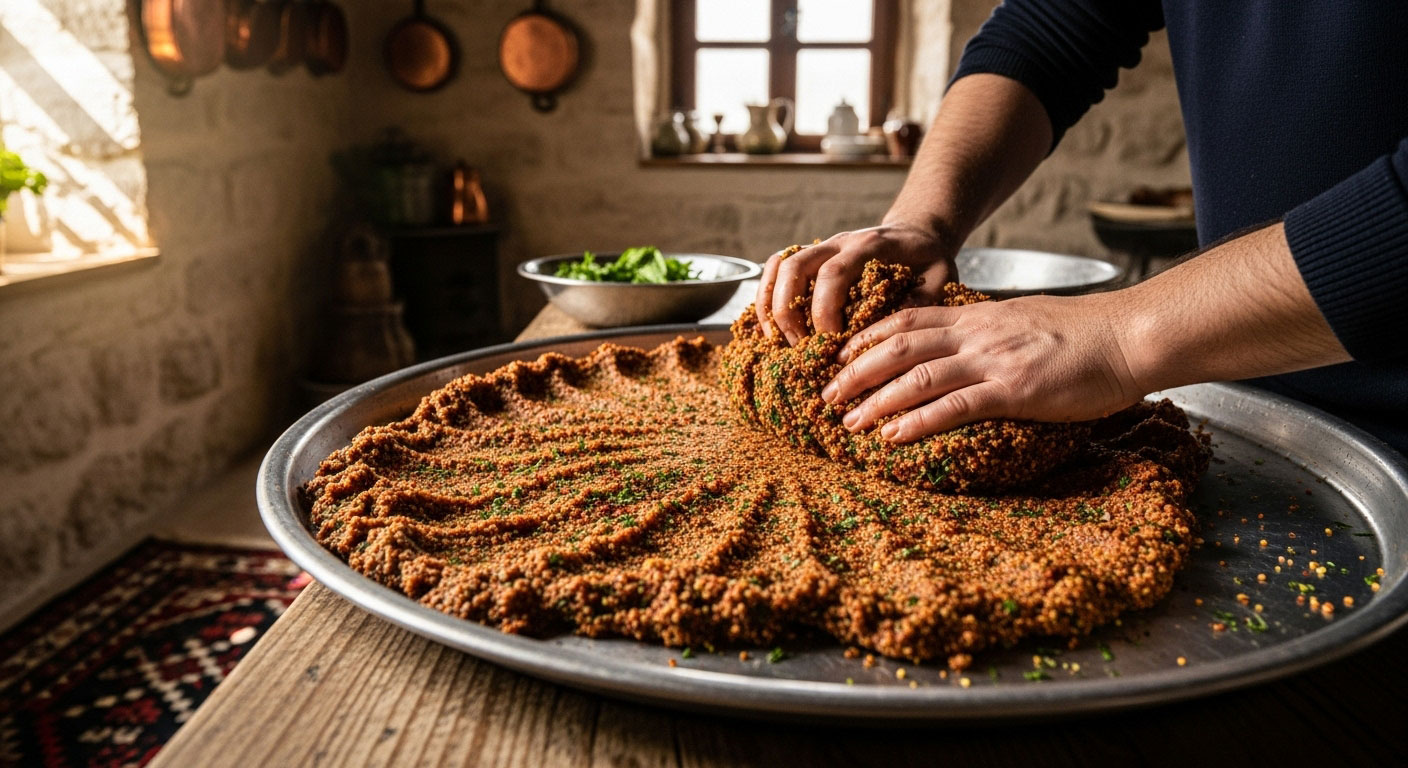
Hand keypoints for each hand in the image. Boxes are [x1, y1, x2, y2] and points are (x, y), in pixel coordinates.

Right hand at [753, 221, 958, 344]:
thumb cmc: (928, 260)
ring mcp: (821, 248)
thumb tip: (890, 332)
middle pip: (795, 267)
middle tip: (797, 347)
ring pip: (779, 265)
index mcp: (870, 246)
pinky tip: (769, 329)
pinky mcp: (811, 258)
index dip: (824, 310)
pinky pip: (776, 269)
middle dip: (788, 310)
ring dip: (770, 304)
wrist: (918, 233)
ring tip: (778, 342)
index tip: (828, 343)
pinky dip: (765, 297)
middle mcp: (839, 243)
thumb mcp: (940, 277)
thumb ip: (922, 300)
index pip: (834, 274)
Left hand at [819, 294, 1144, 441]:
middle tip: (826, 395)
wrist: (1129, 336)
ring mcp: (993, 362)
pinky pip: (954, 406)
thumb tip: (968, 349)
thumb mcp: (1026, 321)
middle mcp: (977, 334)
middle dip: (856, 372)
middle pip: (898, 346)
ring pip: (917, 376)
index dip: (867, 337)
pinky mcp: (1013, 392)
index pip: (907, 319)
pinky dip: (917, 421)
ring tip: (847, 422)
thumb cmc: (1087, 334)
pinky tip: (892, 436)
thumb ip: (992, 333)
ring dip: (875, 400)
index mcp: (978, 317)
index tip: (840, 357)